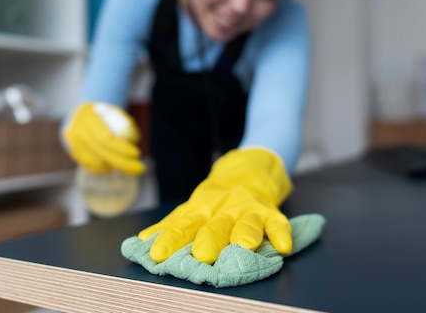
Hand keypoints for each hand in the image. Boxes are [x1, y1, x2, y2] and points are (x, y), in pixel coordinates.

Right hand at [63, 102, 144, 174]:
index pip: (105, 138)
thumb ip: (125, 125)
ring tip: (127, 161)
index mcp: (89, 117)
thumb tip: (133, 141)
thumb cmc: (105, 115)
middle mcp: (78, 132)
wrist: (83, 115)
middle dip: (123, 162)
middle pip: (101, 152)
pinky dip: (105, 166)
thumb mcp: (117, 114)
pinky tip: (113, 162)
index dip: (121, 148)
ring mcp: (75, 144)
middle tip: (140, 168)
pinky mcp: (76, 154)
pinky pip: (92, 166)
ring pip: (98, 162)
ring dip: (115, 164)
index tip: (137, 153)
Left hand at [138, 147, 292, 263]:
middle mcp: (223, 209)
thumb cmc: (215, 201)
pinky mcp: (269, 212)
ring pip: (247, 222)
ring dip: (245, 233)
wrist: (249, 172)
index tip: (158, 254)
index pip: (183, 226)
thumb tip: (142, 241)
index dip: (170, 240)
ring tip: (243, 245)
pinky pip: (277, 223)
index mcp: (200, 210)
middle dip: (209, 239)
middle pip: (215, 225)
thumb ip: (172, 225)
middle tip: (202, 255)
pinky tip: (283, 246)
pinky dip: (281, 233)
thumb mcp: (192, 208)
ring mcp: (247, 209)